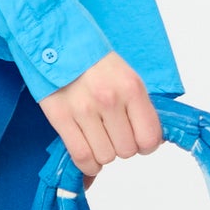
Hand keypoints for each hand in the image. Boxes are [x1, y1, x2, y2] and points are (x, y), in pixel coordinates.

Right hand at [36, 51, 164, 187]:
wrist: (58, 44)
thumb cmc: (95, 63)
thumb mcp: (127, 77)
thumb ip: (140, 108)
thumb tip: (151, 144)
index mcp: (131, 88)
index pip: (149, 138)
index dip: (146, 145)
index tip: (138, 140)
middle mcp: (110, 99)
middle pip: (126, 151)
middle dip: (122, 147)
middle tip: (113, 134)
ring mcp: (84, 109)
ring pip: (105, 157)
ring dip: (103, 154)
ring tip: (98, 139)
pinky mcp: (61, 117)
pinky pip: (82, 156)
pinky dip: (88, 165)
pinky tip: (89, 159)